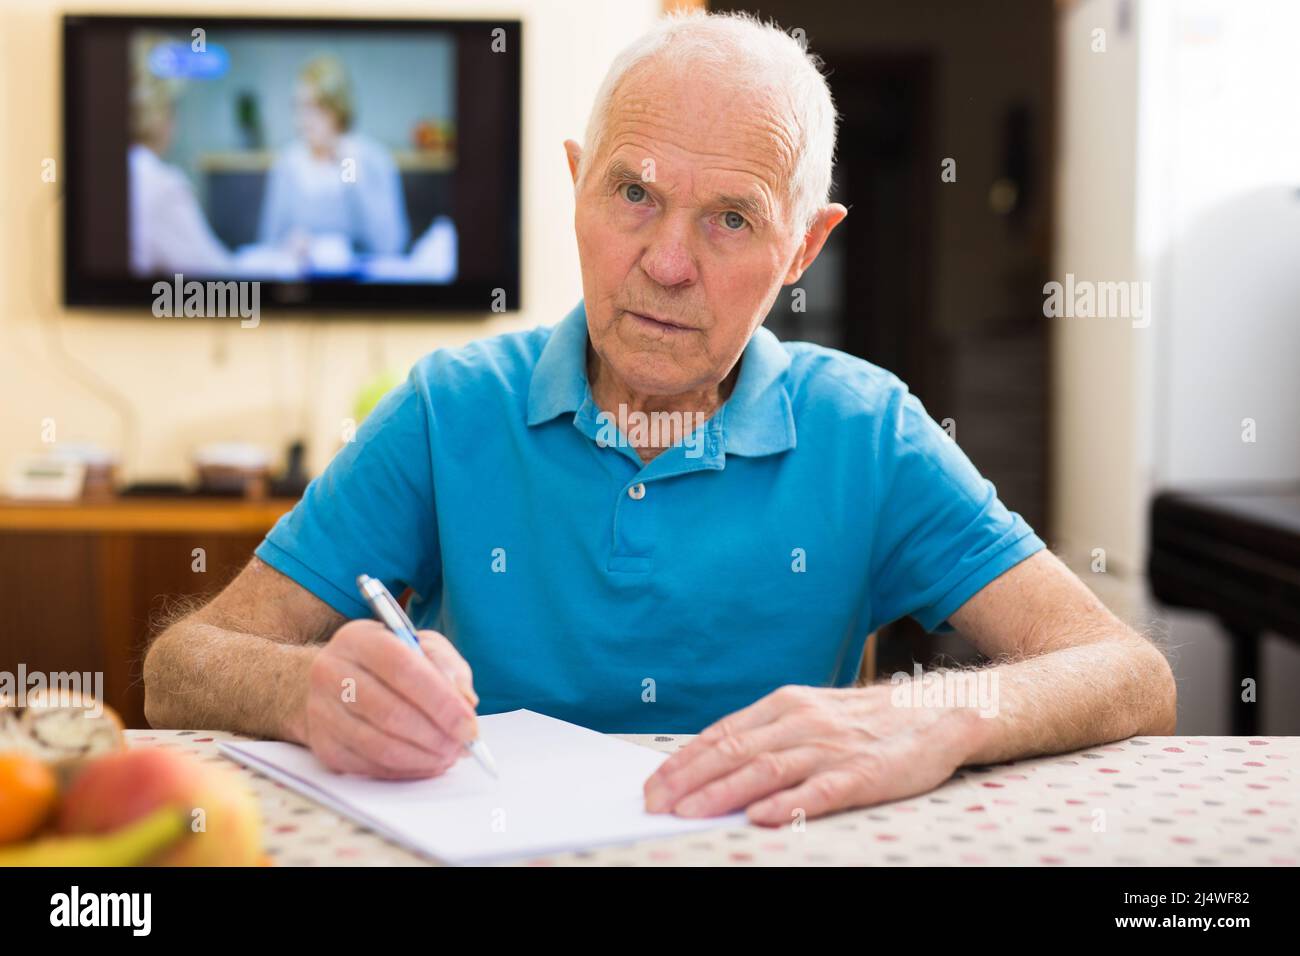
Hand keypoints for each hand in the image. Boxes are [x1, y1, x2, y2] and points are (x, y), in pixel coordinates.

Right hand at [301, 620, 479, 778]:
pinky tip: (427, 763)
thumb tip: (465, 701)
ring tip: (449, 755)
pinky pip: (368, 766)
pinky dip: (405, 771)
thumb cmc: (387, 661)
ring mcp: (322, 711)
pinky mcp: (323, 745)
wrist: (335, 681)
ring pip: (379, 744)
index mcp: (359, 639)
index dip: (440, 701)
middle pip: (390, 711)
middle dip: (435, 734)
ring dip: (422, 757)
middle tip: (463, 745)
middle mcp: (332, 672)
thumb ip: (447, 666)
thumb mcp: (420, 646)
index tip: (469, 724)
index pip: (402, 668)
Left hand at [642, 684, 985, 825]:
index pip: (721, 734)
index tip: (652, 785)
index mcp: (784, 705)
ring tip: (689, 814)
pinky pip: (820, 790)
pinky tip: (763, 816)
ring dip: (723, 792)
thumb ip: (764, 735)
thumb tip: (708, 763)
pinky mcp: (864, 773)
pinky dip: (789, 804)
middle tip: (656, 805)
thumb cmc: (862, 720)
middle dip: (689, 780)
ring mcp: (832, 747)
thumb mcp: (807, 713)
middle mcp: (802, 722)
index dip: (683, 761)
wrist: (935, 711)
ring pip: (767, 769)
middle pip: (734, 751)